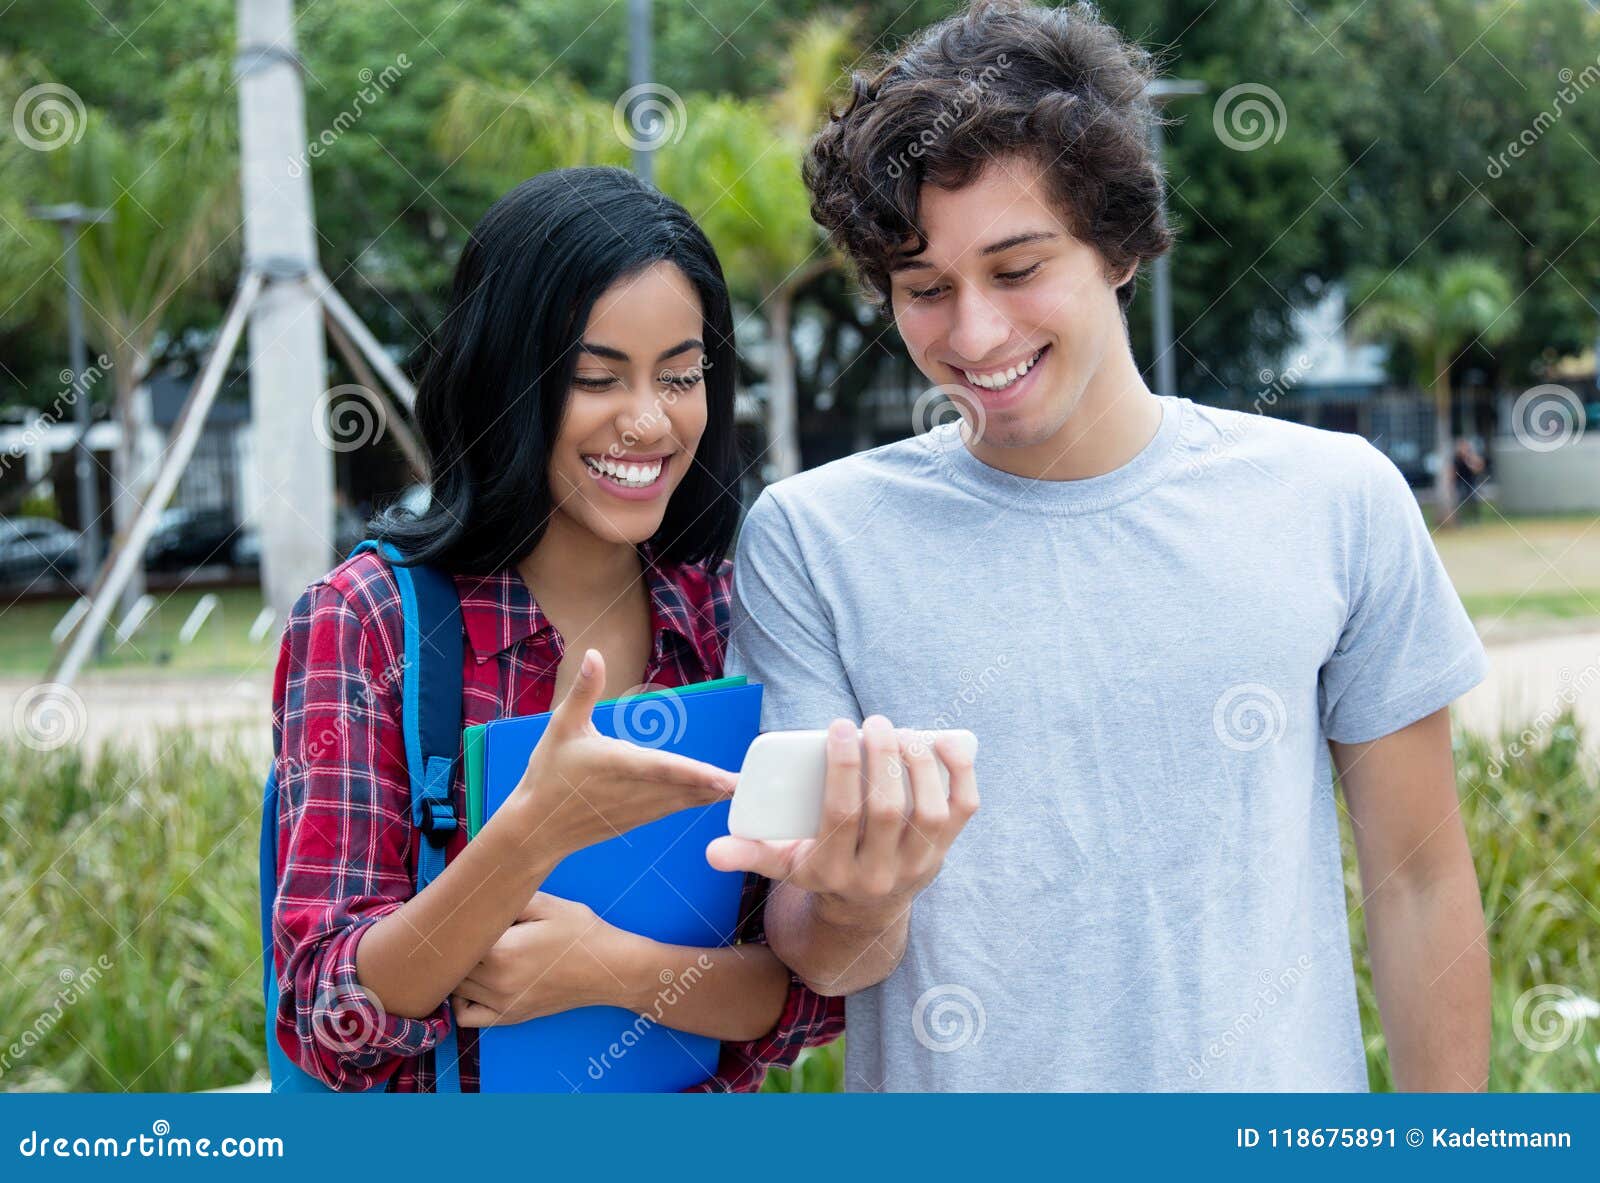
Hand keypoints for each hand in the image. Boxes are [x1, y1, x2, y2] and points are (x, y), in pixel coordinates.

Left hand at [451, 892, 641, 1026]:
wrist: (609, 969)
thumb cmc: (581, 932)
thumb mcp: (545, 903)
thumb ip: (505, 900)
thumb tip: (473, 896)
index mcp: (502, 952)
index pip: (455, 941)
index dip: (451, 924)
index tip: (454, 912)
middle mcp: (496, 983)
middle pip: (451, 965)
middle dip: (452, 945)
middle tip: (459, 926)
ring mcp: (502, 1004)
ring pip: (454, 988)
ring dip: (456, 969)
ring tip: (469, 949)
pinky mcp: (510, 1016)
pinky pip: (466, 1016)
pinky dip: (460, 999)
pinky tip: (473, 980)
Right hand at [507, 648, 736, 858]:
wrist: (536, 827)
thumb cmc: (548, 774)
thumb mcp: (561, 726)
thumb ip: (584, 690)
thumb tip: (595, 654)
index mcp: (616, 764)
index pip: (661, 768)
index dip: (693, 774)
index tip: (722, 778)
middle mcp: (633, 790)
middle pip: (684, 788)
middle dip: (719, 786)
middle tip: (752, 782)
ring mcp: (638, 809)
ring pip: (683, 801)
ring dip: (713, 795)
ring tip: (744, 788)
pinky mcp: (639, 819)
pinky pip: (674, 808)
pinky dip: (697, 801)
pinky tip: (717, 796)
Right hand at [706, 715, 978, 928]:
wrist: (866, 911)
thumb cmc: (820, 868)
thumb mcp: (784, 867)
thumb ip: (750, 854)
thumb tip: (712, 851)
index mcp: (834, 870)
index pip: (842, 814)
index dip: (844, 766)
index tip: (840, 725)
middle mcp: (879, 874)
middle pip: (889, 810)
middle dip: (884, 758)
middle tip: (875, 721)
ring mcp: (918, 865)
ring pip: (930, 810)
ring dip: (919, 763)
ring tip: (903, 731)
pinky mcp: (945, 852)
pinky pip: (964, 808)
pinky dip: (960, 772)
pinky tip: (947, 741)